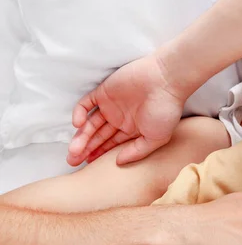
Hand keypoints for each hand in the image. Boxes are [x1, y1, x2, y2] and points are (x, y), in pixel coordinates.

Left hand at [67, 54, 184, 165]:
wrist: (165, 80)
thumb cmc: (166, 109)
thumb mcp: (156, 138)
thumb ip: (137, 151)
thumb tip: (118, 162)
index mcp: (133, 129)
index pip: (111, 144)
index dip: (99, 154)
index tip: (87, 164)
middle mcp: (120, 118)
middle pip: (98, 136)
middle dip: (85, 149)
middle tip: (72, 161)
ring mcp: (111, 105)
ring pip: (90, 123)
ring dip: (81, 136)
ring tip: (74, 150)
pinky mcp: (104, 91)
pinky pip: (86, 104)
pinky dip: (79, 113)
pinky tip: (78, 124)